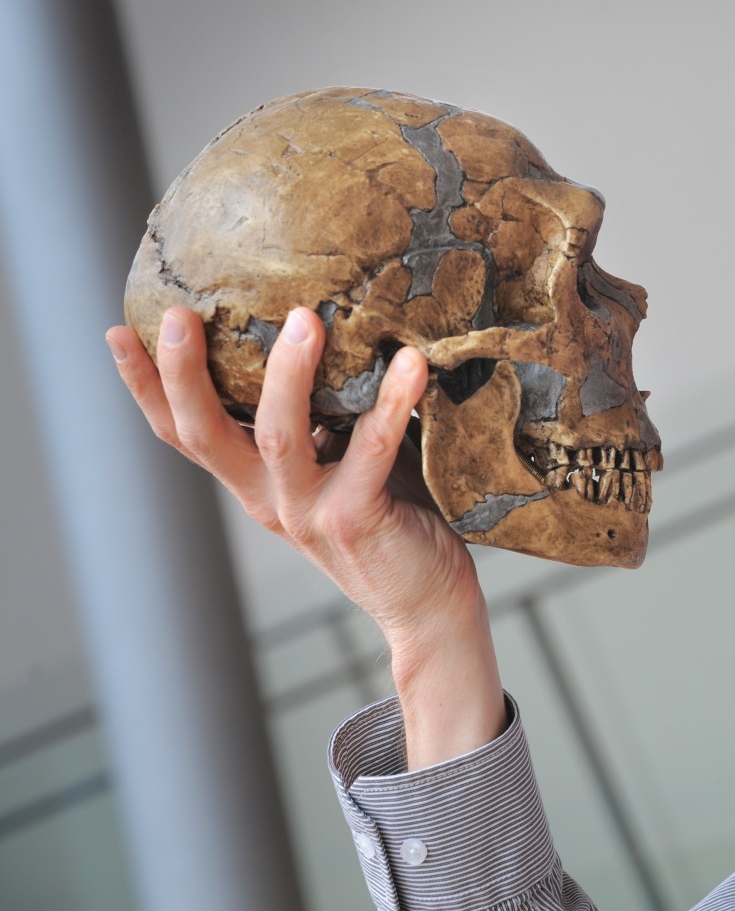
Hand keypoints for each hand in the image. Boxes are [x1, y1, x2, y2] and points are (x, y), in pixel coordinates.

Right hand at [107, 306, 505, 764]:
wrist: (427, 605)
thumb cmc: (394, 518)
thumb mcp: (342, 462)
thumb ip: (325, 416)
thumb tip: (328, 330)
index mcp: (256, 484)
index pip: (184, 434)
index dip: (147, 388)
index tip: (119, 332)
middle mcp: (269, 499)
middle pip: (205, 434)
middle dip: (183, 374)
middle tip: (178, 316)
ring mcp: (308, 513)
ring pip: (279, 438)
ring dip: (288, 376)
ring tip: (303, 320)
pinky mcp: (356, 520)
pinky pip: (371, 452)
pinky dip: (391, 403)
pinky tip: (411, 363)